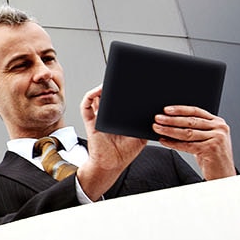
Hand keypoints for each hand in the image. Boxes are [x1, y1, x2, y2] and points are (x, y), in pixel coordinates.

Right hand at [77, 86, 145, 200]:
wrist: (112, 164)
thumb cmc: (126, 152)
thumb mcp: (142, 136)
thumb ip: (145, 124)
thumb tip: (153, 110)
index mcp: (120, 116)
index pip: (122, 98)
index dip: (126, 88)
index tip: (134, 80)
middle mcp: (109, 114)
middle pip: (110, 95)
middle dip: (115, 84)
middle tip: (123, 76)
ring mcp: (99, 116)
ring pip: (97, 97)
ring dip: (102, 87)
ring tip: (111, 80)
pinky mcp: (91, 121)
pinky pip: (86, 106)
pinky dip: (90, 96)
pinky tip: (97, 92)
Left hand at [154, 105, 235, 179]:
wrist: (223, 174)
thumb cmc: (211, 156)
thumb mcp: (206, 139)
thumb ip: (195, 129)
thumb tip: (170, 121)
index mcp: (218, 122)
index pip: (196, 111)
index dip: (180, 109)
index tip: (166, 109)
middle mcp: (220, 128)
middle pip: (191, 121)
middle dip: (171, 119)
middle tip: (157, 118)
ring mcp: (217, 138)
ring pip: (188, 133)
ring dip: (170, 130)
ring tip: (157, 128)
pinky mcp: (211, 149)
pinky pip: (187, 145)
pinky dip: (173, 143)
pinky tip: (164, 141)